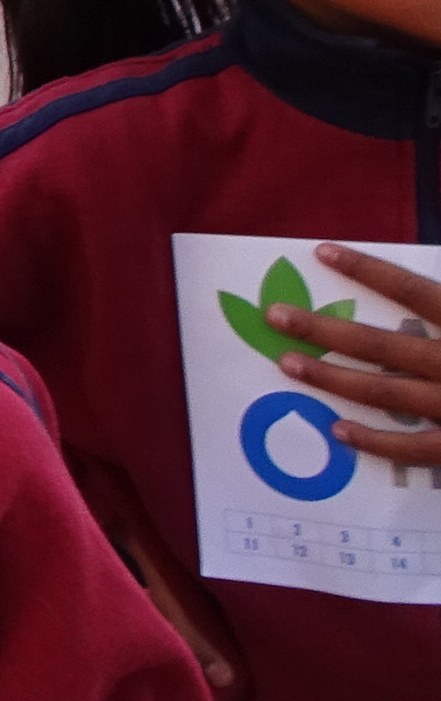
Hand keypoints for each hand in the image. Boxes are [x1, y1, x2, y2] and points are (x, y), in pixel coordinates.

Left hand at [264, 243, 440, 466]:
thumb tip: (432, 286)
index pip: (414, 289)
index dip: (368, 270)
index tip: (322, 250)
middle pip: (384, 344)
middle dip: (326, 329)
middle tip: (276, 316)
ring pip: (388, 394)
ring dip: (334, 379)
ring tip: (289, 364)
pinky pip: (417, 450)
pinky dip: (376, 443)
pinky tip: (338, 431)